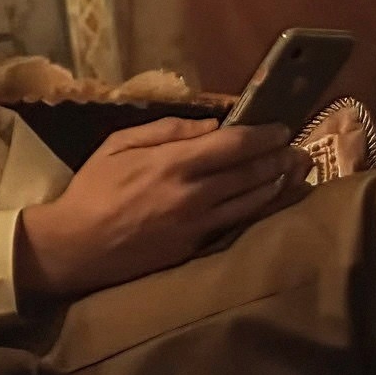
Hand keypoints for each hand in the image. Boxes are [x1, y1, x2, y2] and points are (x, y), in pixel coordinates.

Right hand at [14, 118, 301, 303]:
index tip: (281, 127)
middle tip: (298, 148)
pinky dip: (258, 209)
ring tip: (295, 172)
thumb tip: (211, 126)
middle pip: (250, 173)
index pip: (233, 144)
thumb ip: (167, 131)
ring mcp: (198, 225)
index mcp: (173, 164)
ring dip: (277, 184)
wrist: (77, 247)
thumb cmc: (93, 189)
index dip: (263, 135)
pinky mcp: (196, 248)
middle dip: (278, 158)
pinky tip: (270, 200)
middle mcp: (193, 194)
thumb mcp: (118, 144)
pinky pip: (237, 224)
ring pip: (251, 202)